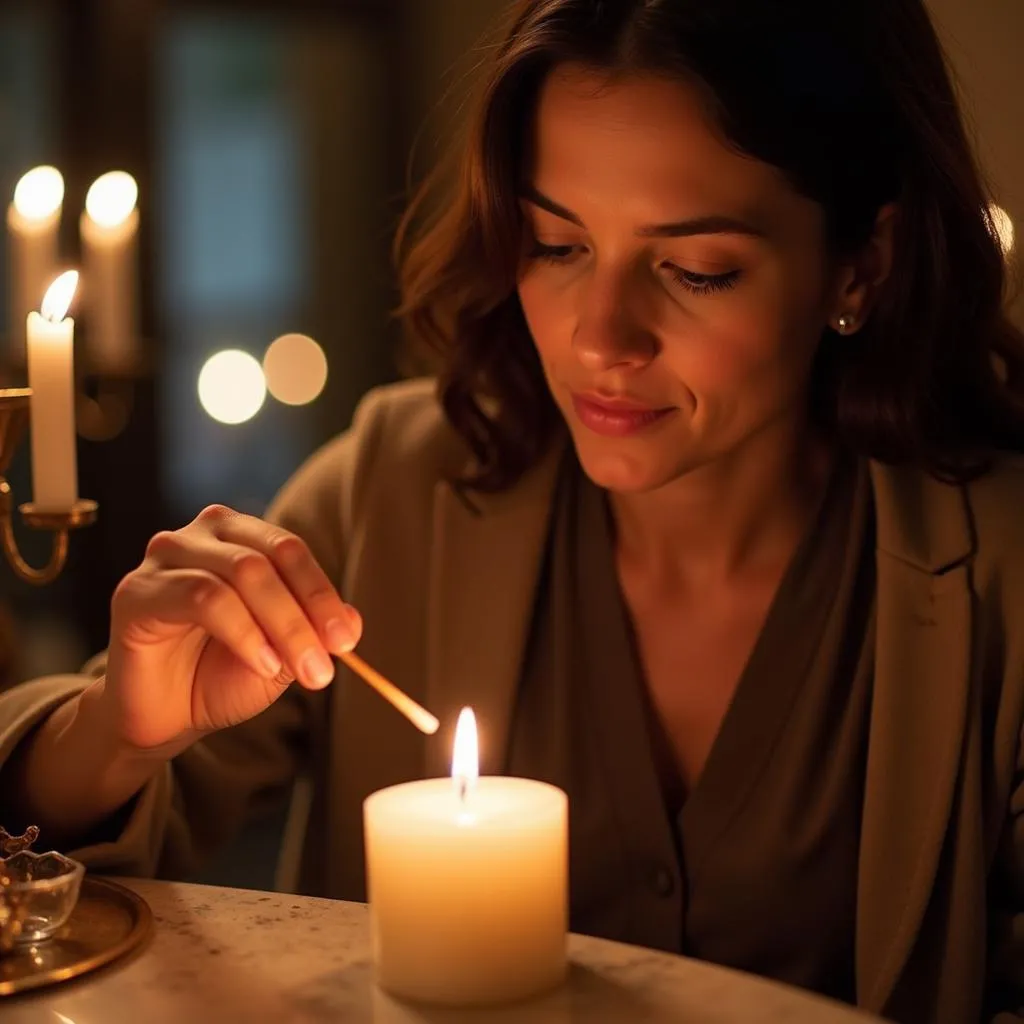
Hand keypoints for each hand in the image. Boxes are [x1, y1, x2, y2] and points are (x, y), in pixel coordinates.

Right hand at [102, 505, 361, 751]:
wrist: (164, 715)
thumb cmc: (221, 675)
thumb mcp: (283, 655)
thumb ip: (314, 632)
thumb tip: (353, 619)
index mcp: (240, 536)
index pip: (290, 550)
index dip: (323, 594)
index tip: (347, 641)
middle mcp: (202, 535)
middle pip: (268, 559)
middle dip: (305, 615)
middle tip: (326, 666)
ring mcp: (166, 557)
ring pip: (241, 573)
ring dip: (282, 626)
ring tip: (298, 670)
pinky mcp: (137, 591)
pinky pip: (203, 597)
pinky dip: (243, 632)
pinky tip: (261, 663)